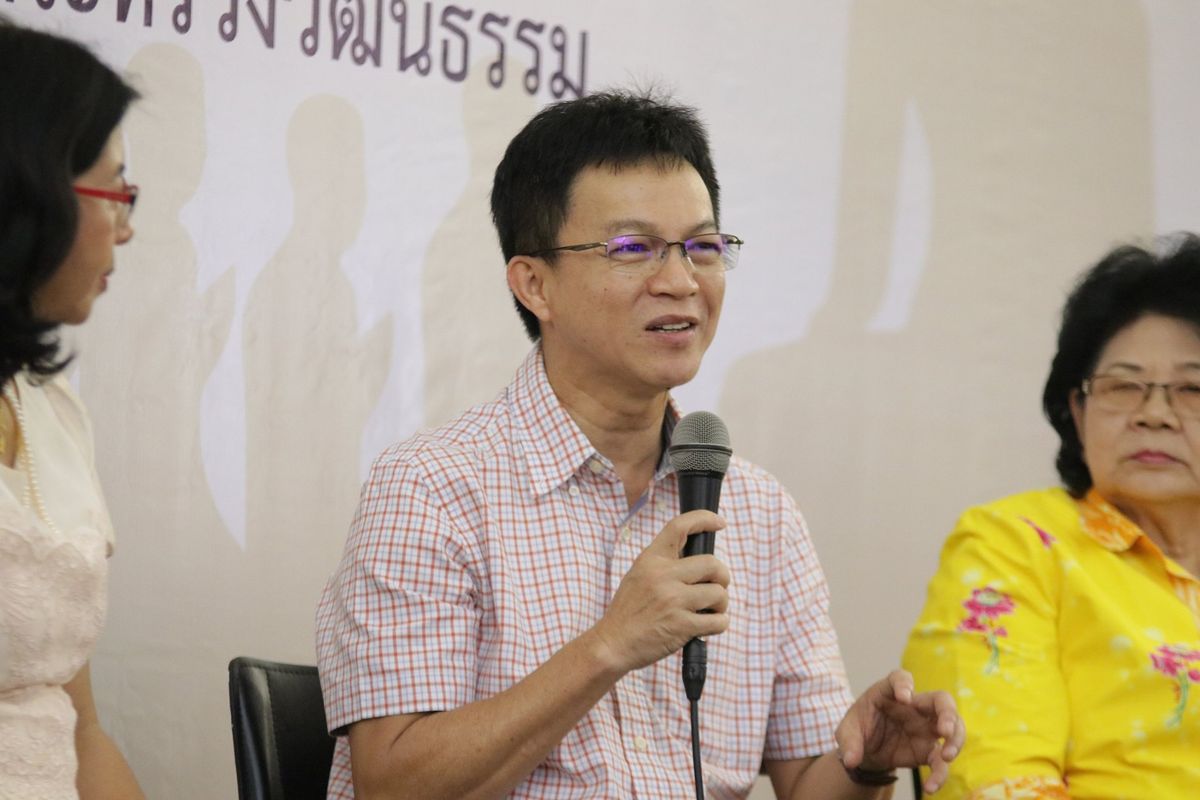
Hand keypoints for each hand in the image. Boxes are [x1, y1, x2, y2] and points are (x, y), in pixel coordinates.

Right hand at [590, 510, 730, 673]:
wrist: (612, 643)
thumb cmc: (628, 611)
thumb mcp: (639, 575)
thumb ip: (664, 564)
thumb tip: (699, 561)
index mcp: (651, 559)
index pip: (679, 527)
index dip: (704, 519)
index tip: (720, 522)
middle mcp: (663, 575)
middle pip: (713, 564)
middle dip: (722, 577)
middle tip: (716, 588)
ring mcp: (673, 600)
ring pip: (719, 593)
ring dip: (721, 605)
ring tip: (710, 611)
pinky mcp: (681, 625)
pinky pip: (718, 621)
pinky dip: (719, 624)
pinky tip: (707, 627)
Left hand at [836, 669, 964, 793]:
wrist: (866, 748)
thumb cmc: (858, 729)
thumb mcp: (846, 732)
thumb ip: (849, 743)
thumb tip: (850, 760)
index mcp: (889, 692)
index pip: (900, 678)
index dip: (904, 684)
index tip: (904, 697)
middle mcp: (914, 706)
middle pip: (940, 699)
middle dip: (948, 713)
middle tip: (945, 730)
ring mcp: (925, 727)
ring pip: (953, 727)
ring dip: (955, 740)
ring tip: (946, 756)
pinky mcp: (928, 750)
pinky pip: (941, 759)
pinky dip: (940, 773)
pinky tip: (930, 787)